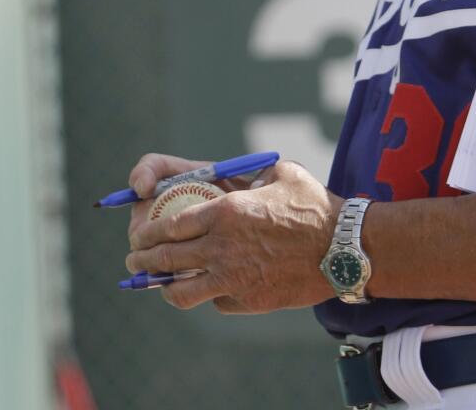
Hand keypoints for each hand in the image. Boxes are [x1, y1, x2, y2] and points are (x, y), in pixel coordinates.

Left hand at [125, 159, 342, 313]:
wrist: (341, 248)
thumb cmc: (313, 204)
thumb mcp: (279, 174)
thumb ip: (249, 180)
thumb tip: (237, 178)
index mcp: (226, 210)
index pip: (170, 224)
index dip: (148, 231)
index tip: (139, 234)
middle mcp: (222, 245)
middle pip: (167, 256)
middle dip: (143, 259)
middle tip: (134, 261)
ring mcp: (232, 277)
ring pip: (181, 290)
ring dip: (164, 286)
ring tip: (159, 284)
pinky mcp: (246, 300)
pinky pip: (214, 300)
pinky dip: (208, 294)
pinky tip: (208, 288)